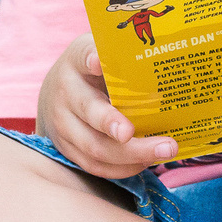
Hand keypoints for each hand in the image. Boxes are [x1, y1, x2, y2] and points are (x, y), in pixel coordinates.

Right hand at [38, 33, 175, 179]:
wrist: (55, 96)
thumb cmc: (92, 74)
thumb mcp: (102, 54)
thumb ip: (124, 55)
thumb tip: (166, 56)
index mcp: (77, 62)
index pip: (83, 55)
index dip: (91, 58)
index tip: (99, 62)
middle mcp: (66, 93)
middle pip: (89, 110)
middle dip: (113, 123)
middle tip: (137, 131)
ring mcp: (63, 125)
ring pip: (95, 145)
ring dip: (131, 154)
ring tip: (163, 151)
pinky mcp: (67, 150)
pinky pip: (95, 165)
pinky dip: (123, 167)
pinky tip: (146, 162)